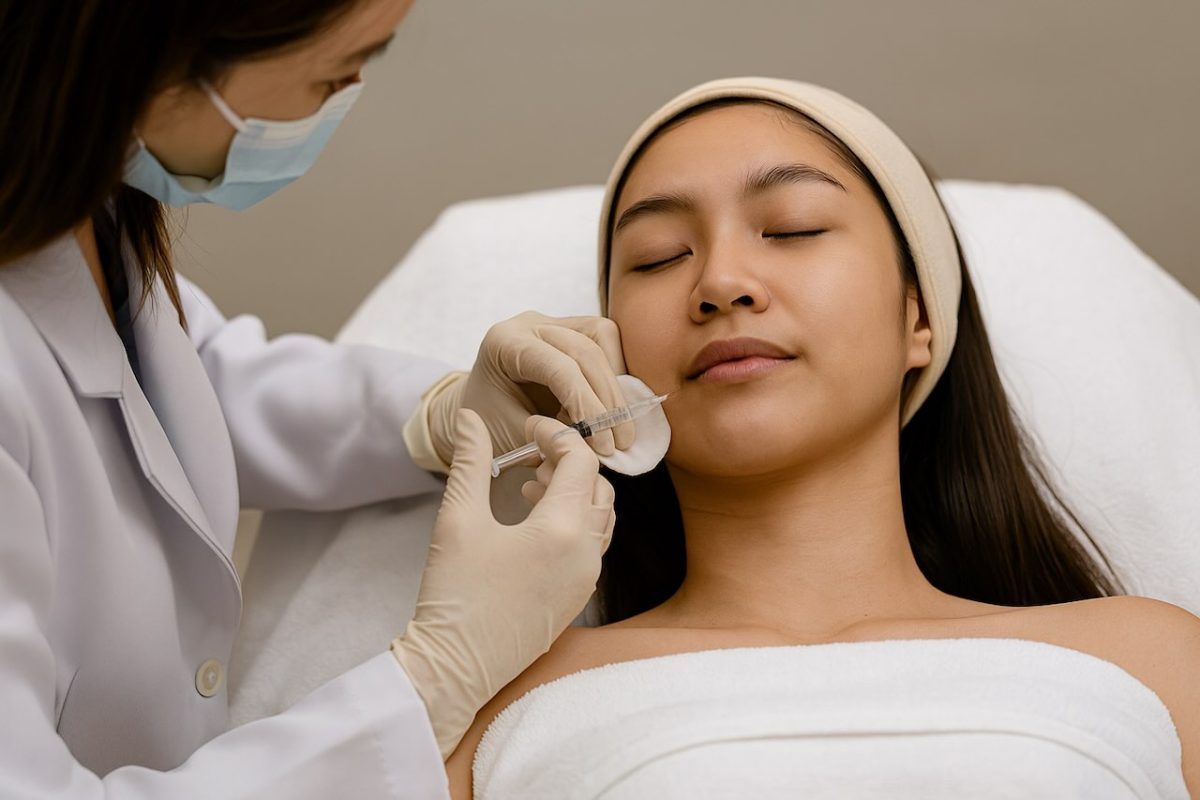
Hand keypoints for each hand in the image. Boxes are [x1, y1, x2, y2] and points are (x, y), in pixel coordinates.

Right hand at [391, 409, 614, 756]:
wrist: (455, 667)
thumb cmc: (454, 594)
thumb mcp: (457, 518)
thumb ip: (470, 460)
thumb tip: (470, 417)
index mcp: (562, 529)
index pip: (580, 460)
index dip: (555, 434)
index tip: (527, 429)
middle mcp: (586, 553)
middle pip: (599, 485)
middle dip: (569, 462)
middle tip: (529, 458)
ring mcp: (587, 578)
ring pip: (601, 516)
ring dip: (574, 492)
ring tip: (529, 488)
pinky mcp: (578, 597)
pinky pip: (592, 545)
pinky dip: (573, 521)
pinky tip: (533, 523)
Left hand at [428, 312, 633, 463]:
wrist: (481, 409)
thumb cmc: (488, 423)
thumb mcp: (511, 437)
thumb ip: (551, 437)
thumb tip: (596, 443)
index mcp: (504, 343)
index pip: (560, 369)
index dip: (588, 406)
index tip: (604, 445)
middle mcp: (529, 324)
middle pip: (586, 351)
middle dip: (609, 400)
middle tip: (621, 441)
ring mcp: (553, 322)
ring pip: (602, 337)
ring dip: (616, 386)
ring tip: (617, 427)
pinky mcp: (572, 329)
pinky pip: (606, 342)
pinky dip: (614, 376)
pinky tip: (611, 409)